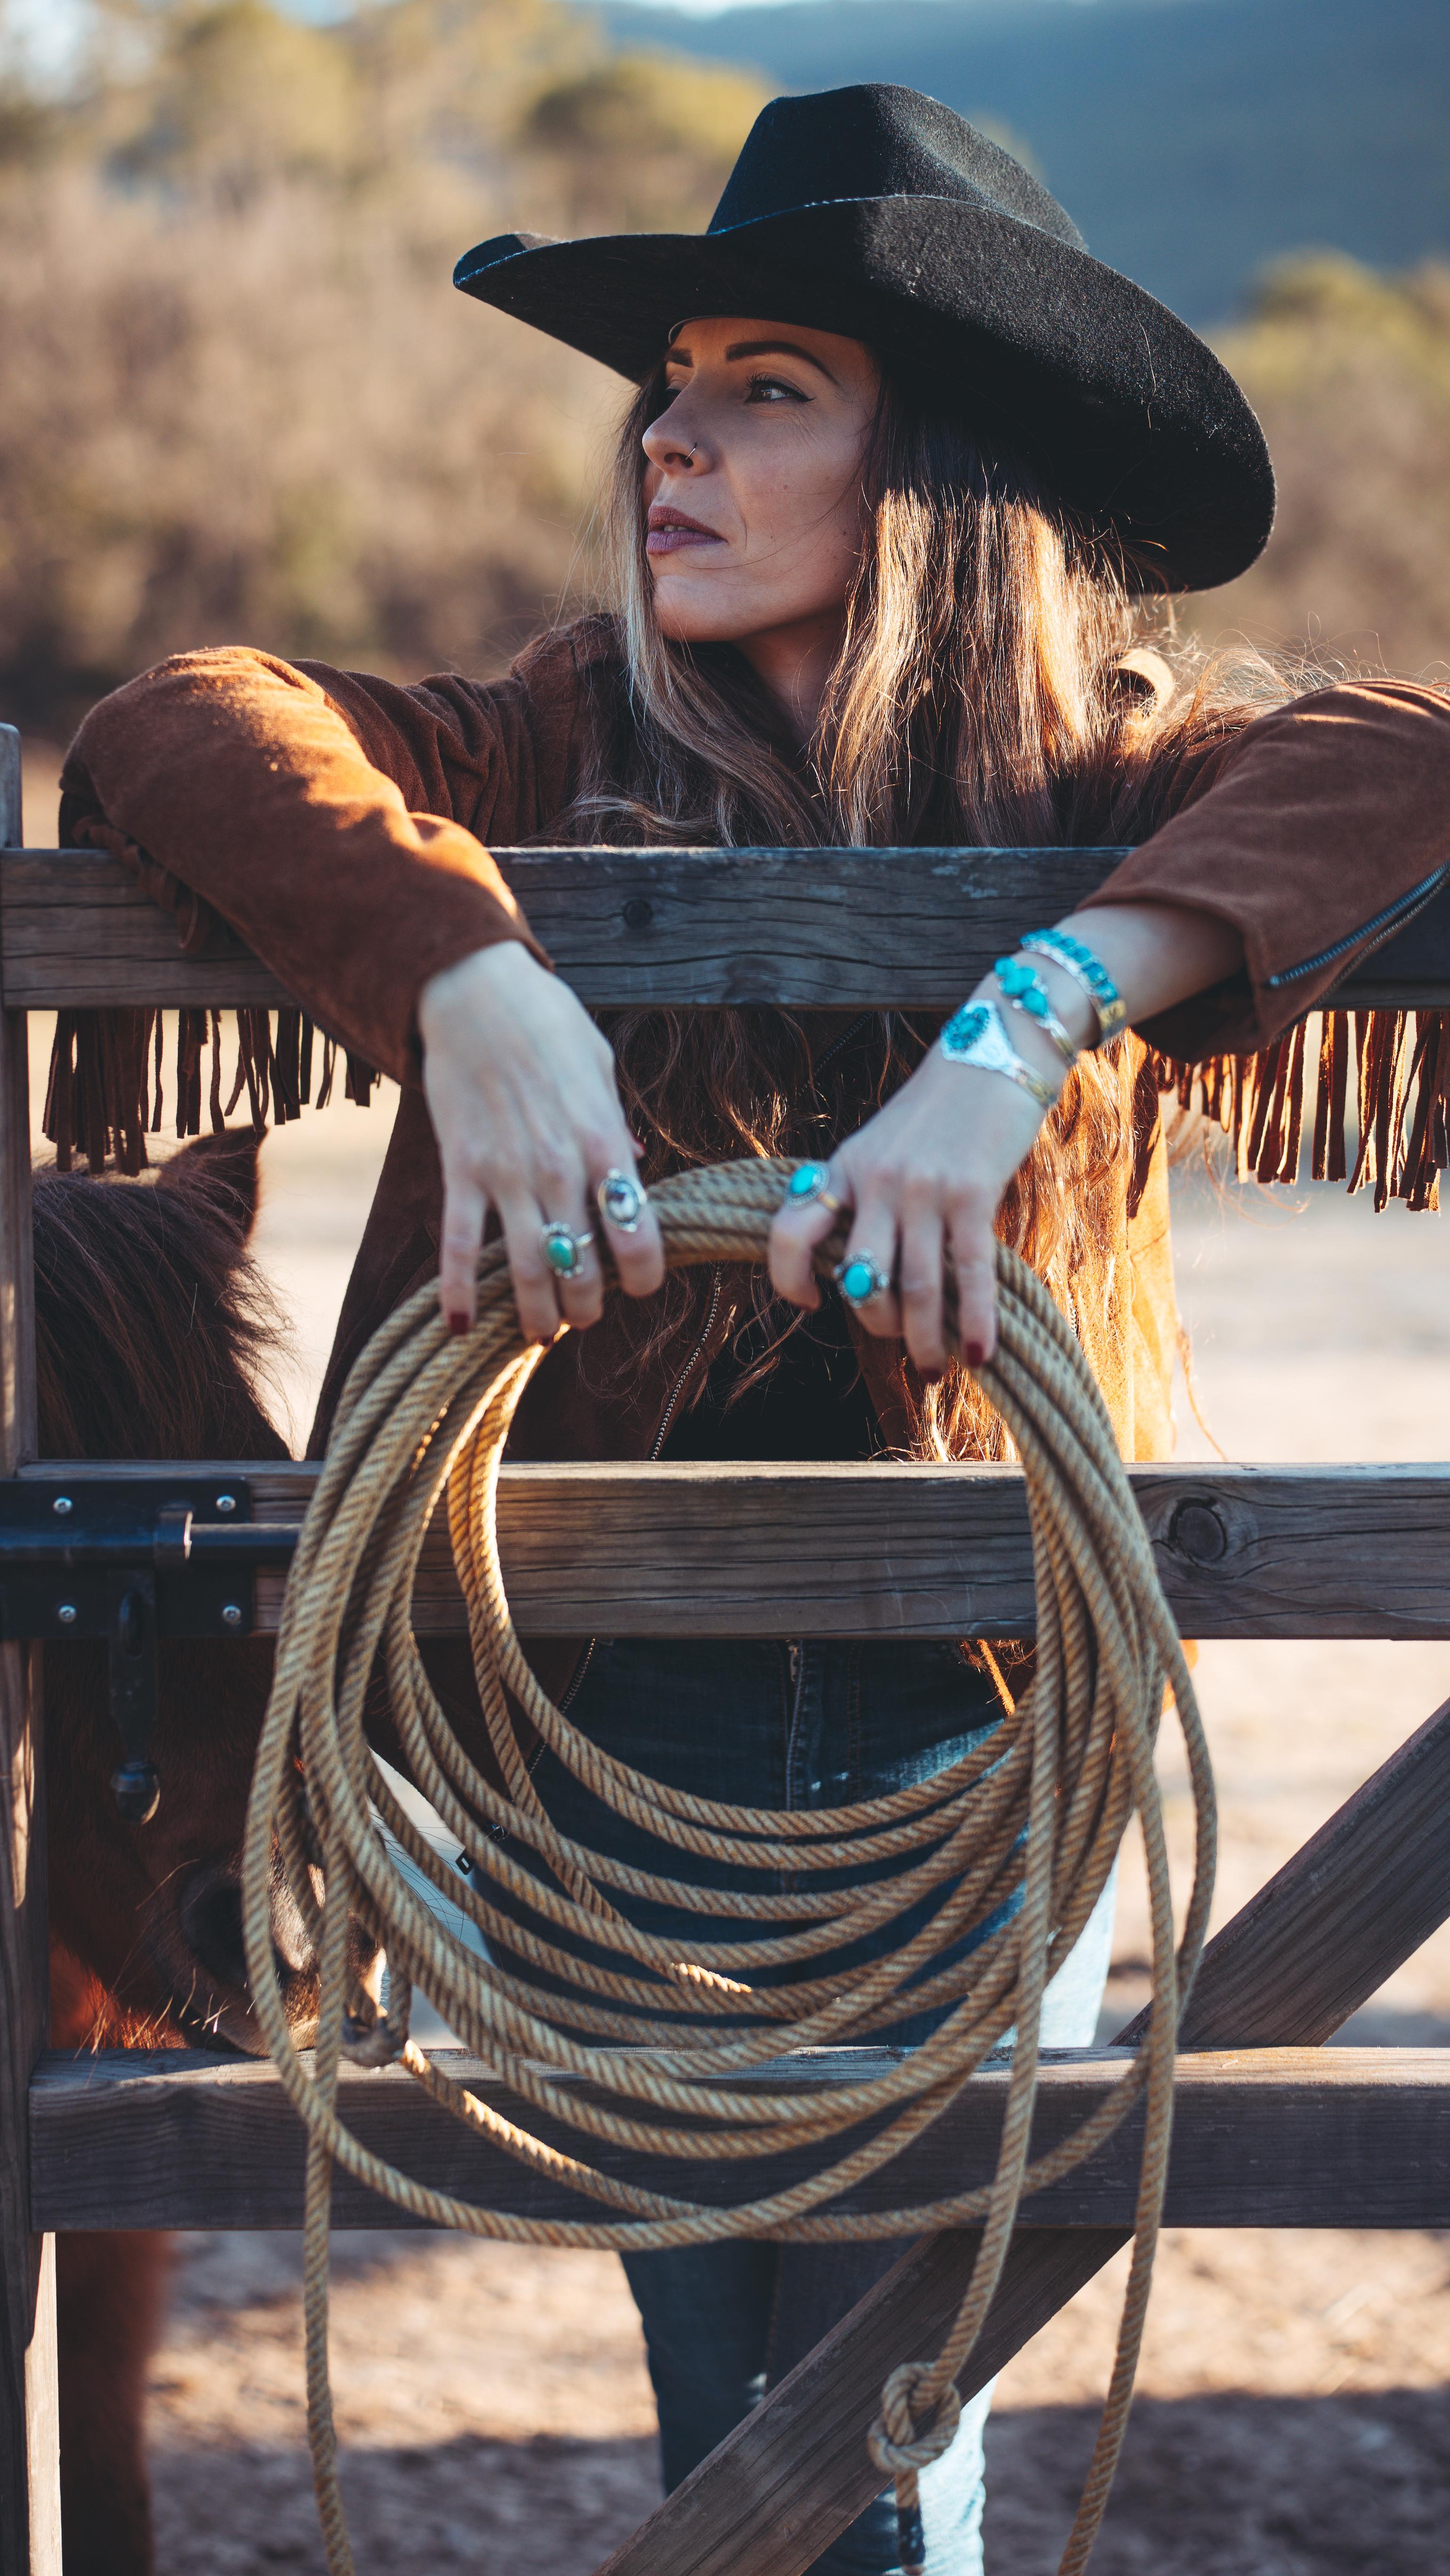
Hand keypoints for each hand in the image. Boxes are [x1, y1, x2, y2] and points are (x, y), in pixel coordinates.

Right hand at [418, 943, 664, 1339]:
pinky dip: (458, 1292)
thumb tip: (633, 1164)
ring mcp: (506, 1174)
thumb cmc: (547, 1023)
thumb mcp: (599, 1069)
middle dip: (587, 1305)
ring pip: (527, 1269)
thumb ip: (615, 1126)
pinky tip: (462, 1324)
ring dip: (536, 1313)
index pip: (636, 1234)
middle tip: (585, 1312)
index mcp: (603, 1143)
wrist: (474, 990)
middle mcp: (559, 1168)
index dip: (643, 1276)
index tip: (639, 1286)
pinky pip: (458, 1245)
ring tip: (541, 1329)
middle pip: (582, 1266)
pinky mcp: (460, 1170)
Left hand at [768, 1040, 1049, 1372]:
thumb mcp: (881, 1143)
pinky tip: (978, 1353)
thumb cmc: (939, 1109)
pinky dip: (972, 1322)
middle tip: (903, 1347)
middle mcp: (875, 1181)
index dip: (789, 1279)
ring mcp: (921, 1189)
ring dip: (924, 1341)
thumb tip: (862, 1265)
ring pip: (911, 1288)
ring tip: (936, 1368)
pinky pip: (967, 1274)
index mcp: (843, 1168)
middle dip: (877, 1325)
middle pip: (857, 1279)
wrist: (993, 1052)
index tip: (811, 1304)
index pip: (788, 1232)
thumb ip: (865, 1194)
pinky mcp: (971, 1193)